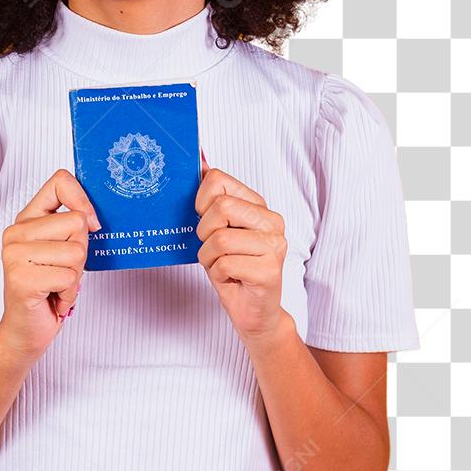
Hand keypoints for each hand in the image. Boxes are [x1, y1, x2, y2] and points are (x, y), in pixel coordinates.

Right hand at [0, 168, 99, 361]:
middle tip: (63, 270)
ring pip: (76, 252)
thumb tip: (92, 218)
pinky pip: (69, 277)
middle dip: (81, 253)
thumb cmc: (47, 289)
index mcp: (27, 219)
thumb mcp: (61, 250)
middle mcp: (16, 232)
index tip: (91, 223)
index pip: (60, 182)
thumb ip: (71, 227)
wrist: (23, 331)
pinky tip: (52, 297)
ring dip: (75, 277)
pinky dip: (68, 293)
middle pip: (76, 222)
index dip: (83, 200)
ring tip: (56, 285)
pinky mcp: (21, 278)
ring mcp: (15, 255)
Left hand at [194, 148, 287, 341]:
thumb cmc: (233, 269)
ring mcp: (274, 246)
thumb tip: (196, 158)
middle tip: (213, 248)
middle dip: (204, 232)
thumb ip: (210, 197)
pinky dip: (218, 275)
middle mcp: (272, 221)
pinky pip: (224, 264)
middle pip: (220, 206)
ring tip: (224, 266)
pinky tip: (232, 279)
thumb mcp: (217, 229)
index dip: (200, 201)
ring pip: (219, 239)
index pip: (218, 179)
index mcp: (259, 206)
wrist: (254, 312)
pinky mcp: (270, 271)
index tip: (204, 218)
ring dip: (210, 258)